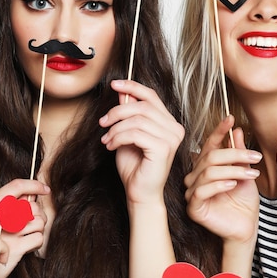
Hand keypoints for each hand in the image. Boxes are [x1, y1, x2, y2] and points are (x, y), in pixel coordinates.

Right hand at [0, 179, 49, 277]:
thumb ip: (0, 211)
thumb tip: (31, 194)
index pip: (14, 187)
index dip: (32, 184)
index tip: (44, 188)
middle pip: (31, 204)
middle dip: (37, 213)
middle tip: (31, 224)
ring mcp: (1, 234)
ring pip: (37, 220)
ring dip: (38, 229)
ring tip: (26, 237)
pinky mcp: (12, 250)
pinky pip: (38, 237)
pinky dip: (36, 243)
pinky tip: (25, 248)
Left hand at [99, 79, 183, 204]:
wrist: (139, 193)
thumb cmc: (134, 166)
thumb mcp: (127, 134)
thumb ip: (128, 114)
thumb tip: (122, 92)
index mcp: (168, 122)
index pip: (151, 96)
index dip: (132, 87)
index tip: (114, 84)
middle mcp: (174, 128)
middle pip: (141, 106)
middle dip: (117, 111)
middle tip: (102, 123)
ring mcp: (171, 138)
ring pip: (136, 120)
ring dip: (115, 128)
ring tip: (107, 139)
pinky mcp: (163, 148)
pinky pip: (135, 133)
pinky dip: (118, 137)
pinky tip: (111, 146)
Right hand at [184, 115, 259, 244]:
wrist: (246, 228)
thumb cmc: (244, 202)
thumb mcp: (245, 173)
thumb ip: (239, 154)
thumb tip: (236, 130)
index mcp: (205, 167)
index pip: (209, 145)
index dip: (218, 132)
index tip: (231, 119)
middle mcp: (195, 177)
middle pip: (210, 157)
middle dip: (234, 154)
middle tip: (255, 157)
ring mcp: (191, 191)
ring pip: (208, 172)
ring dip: (232, 170)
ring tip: (251, 174)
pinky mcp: (193, 207)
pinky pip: (201, 191)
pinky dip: (218, 185)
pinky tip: (233, 184)